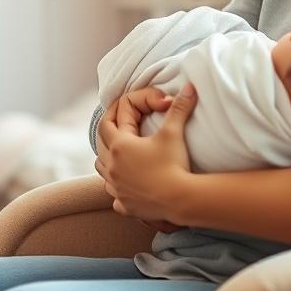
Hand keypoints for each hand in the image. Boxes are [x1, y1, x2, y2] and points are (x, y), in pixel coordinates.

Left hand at [95, 82, 198, 224]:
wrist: (180, 199)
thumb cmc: (174, 164)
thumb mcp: (174, 133)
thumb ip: (179, 107)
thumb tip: (190, 86)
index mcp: (120, 145)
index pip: (109, 120)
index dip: (119, 111)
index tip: (131, 108)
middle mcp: (112, 166)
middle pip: (101, 143)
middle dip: (110, 132)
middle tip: (123, 126)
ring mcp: (116, 187)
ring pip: (102, 169)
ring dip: (109, 160)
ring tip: (122, 156)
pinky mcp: (124, 205)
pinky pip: (113, 195)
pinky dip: (118, 187)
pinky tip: (129, 185)